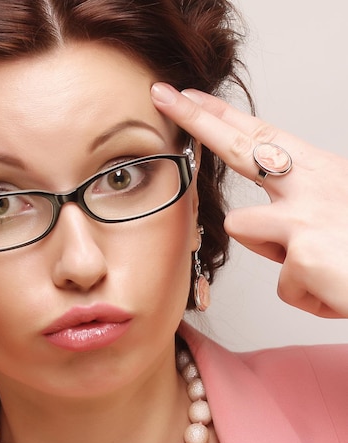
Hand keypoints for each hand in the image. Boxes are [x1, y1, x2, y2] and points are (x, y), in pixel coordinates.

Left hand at [152, 82, 347, 318]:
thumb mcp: (338, 217)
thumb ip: (294, 214)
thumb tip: (258, 224)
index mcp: (322, 172)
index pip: (262, 136)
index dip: (224, 116)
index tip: (193, 98)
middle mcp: (313, 184)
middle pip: (240, 146)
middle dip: (197, 118)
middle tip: (165, 94)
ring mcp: (306, 215)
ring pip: (243, 230)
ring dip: (274, 253)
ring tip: (318, 265)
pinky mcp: (303, 252)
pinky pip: (283, 284)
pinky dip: (307, 295)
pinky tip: (335, 290)